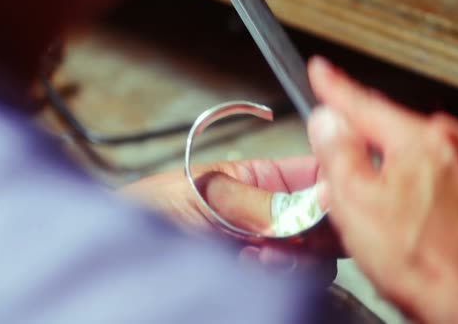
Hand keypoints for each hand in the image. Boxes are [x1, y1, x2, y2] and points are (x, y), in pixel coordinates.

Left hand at [120, 156, 336, 281]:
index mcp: (264, 180)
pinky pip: (299, 282)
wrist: (122, 260)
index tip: (335, 200)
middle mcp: (274, 216)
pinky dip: (282, 276)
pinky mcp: (266, 282)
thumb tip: (317, 199)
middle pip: (328, 220)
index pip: (318, 176)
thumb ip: (260, 199)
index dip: (335, 185)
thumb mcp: (205, 194)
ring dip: (296, 256)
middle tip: (289, 233)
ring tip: (254, 253)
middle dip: (316, 228)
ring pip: (319, 256)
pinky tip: (250, 268)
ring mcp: (272, 251)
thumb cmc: (150, 212)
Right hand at [306, 57, 457, 322]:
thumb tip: (328, 121)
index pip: (364, 103)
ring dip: (396, 173)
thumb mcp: (359, 208)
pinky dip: (425, 191)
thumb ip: (338, 155)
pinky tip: (418, 224)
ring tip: (387, 217)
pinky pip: (445, 178)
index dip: (334, 87)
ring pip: (421, 157)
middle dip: (366, 146)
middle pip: (395, 131)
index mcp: (422, 142)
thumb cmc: (431, 269)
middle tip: (347, 178)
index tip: (321, 72)